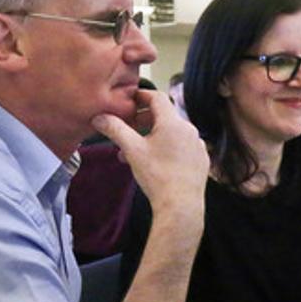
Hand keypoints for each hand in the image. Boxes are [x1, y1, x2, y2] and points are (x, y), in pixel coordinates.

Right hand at [91, 90, 208, 226]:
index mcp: (173, 122)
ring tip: (135, 151)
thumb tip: (99, 117)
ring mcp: (198, 145)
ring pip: (172, 133)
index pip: (157, 97)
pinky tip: (155, 162)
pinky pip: (182, 147)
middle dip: (144, 120)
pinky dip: (167, 148)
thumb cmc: (157, 176)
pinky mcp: (201, 160)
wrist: (181, 206)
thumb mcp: (132, 150)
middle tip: (129, 128)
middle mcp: (189, 130)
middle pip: (164, 116)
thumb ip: (115, 130)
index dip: (142, 95)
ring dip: (153, 137)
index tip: (130, 100)